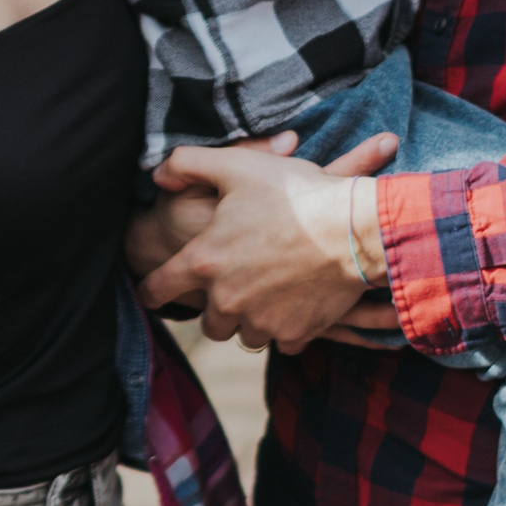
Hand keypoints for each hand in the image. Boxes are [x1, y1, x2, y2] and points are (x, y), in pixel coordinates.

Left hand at [138, 133, 397, 351]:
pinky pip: (281, 341)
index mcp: (204, 261)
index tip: (152, 294)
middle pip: (208, 322)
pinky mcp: (294, 333)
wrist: (355, 228)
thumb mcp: (236, 165)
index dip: (151, 290)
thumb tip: (158, 175)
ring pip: (244, 333)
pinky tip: (297, 302)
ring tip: (268, 293)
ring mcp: (261, 321)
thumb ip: (186, 164)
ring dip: (250, 318)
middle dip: (217, 307)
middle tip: (235, 285)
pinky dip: (286, 327)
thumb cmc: (295, 193)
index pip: (159, 288)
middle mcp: (227, 300)